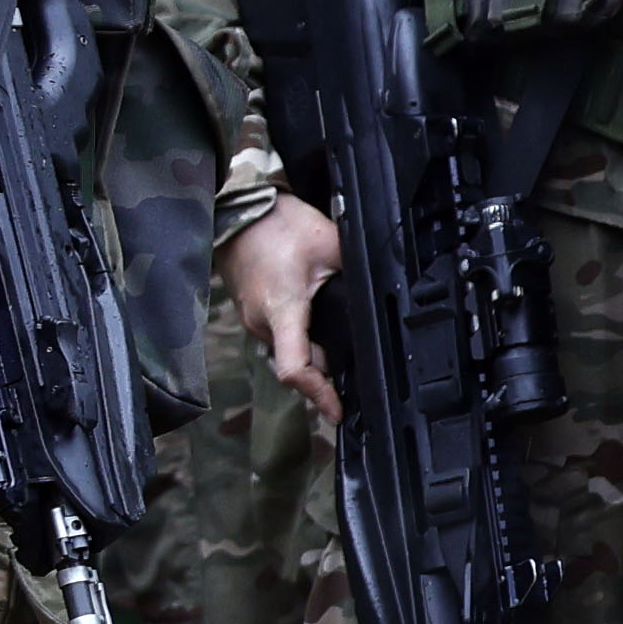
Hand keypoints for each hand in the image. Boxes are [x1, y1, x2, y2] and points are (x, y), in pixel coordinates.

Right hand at [223, 201, 347, 426]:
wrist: (239, 211)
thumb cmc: (279, 225)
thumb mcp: (331, 243)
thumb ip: (357, 273)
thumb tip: (383, 291)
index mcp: (282, 310)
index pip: (295, 368)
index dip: (318, 395)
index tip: (337, 411)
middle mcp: (262, 322)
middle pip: (298, 364)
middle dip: (327, 371)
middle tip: (360, 370)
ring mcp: (254, 318)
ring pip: (289, 349)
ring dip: (315, 351)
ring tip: (344, 345)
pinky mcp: (252, 311)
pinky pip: (280, 335)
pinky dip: (302, 336)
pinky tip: (321, 322)